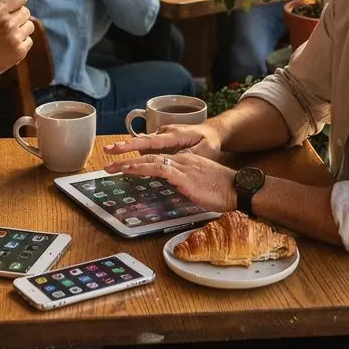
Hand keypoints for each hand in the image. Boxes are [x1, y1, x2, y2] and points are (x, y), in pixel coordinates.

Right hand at [0, 0, 33, 88]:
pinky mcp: (20, 51)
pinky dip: (21, 43)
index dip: (15, 4)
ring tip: (7, 36)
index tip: (9, 11)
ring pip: (30, 26)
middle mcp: (8, 22)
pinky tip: (8, 46)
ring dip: (21, 30)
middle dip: (18, 17)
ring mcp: (15, 38)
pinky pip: (29, 41)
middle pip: (26, 12)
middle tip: (5, 26)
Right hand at [105, 121, 222, 161]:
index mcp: (174, 135)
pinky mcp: (163, 139)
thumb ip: (189, 156)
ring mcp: (163, 134)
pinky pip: (147, 145)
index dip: (134, 145)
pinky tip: (126, 160)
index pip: (151, 140)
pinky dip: (136, 150)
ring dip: (127, 149)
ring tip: (112, 160)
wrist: (213, 131)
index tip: (119, 148)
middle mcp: (165, 132)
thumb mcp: (205, 150)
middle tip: (106, 151)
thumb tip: (172, 162)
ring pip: (142, 142)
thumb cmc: (209, 141)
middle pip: (141, 140)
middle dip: (123, 146)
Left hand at [121, 150, 236, 213]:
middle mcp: (182, 160)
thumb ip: (186, 186)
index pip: (159, 159)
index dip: (140, 161)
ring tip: (112, 167)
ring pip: (150, 160)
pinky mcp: (183, 176)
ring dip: (128, 163)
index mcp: (186, 162)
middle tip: (110, 164)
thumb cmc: (223, 191)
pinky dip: (141, 168)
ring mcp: (182, 166)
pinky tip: (129, 170)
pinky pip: (158, 168)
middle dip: (127, 160)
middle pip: (150, 156)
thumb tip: (175, 192)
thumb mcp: (200, 187)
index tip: (125, 166)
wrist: (238, 189)